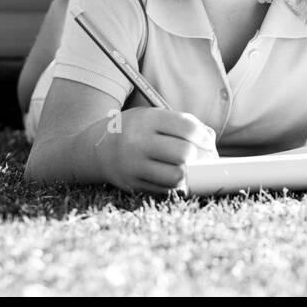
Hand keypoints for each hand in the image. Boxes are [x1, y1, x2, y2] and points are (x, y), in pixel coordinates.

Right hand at [94, 107, 217, 193]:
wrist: (97, 148)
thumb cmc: (136, 130)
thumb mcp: (154, 117)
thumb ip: (183, 124)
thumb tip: (210, 141)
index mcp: (146, 120)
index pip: (186, 128)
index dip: (204, 137)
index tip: (208, 142)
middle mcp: (138, 142)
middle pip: (184, 153)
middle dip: (201, 157)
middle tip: (205, 158)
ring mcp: (134, 166)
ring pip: (176, 176)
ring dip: (190, 173)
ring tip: (191, 168)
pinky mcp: (132, 184)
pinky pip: (165, 190)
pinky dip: (176, 185)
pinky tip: (177, 177)